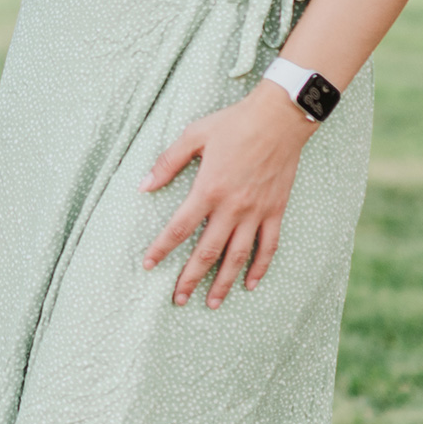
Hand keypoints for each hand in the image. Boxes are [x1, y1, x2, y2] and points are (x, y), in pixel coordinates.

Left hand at [140, 85, 315, 305]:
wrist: (279, 120)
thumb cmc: (232, 124)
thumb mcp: (193, 136)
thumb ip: (168, 163)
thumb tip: (143, 186)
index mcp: (208, 190)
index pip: (179, 228)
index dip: (162, 249)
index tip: (148, 266)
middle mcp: (232, 208)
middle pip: (207, 251)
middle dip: (190, 278)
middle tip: (177, 300)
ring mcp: (257, 212)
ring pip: (238, 256)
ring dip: (223, 282)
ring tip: (212, 303)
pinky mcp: (276, 211)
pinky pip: (268, 246)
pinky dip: (260, 267)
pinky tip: (251, 284)